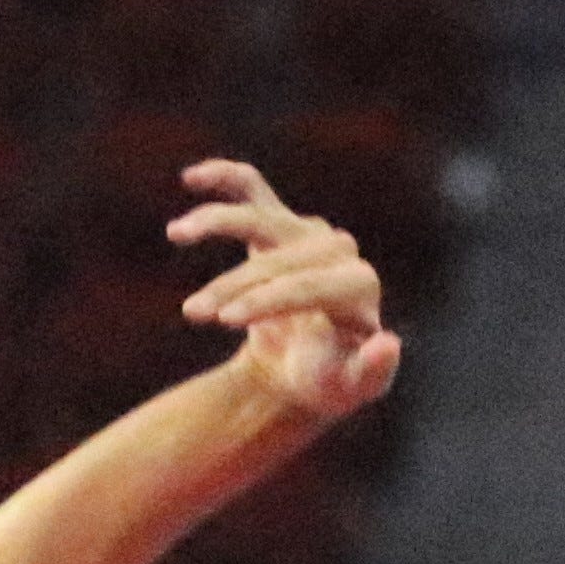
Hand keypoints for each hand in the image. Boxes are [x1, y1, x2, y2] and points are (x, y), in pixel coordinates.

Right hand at [168, 161, 403, 423]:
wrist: (306, 372)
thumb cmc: (328, 382)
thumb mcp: (350, 388)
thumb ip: (373, 372)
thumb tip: (389, 344)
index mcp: (361, 286)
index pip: (308, 283)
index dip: (264, 300)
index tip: (224, 321)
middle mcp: (340, 250)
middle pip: (279, 257)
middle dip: (233, 285)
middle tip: (194, 314)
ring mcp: (310, 231)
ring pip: (259, 216)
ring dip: (215, 224)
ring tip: (175, 234)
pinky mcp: (280, 221)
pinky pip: (252, 187)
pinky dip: (224, 176)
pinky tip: (192, 177)